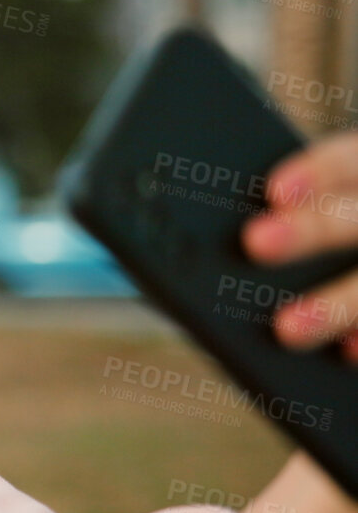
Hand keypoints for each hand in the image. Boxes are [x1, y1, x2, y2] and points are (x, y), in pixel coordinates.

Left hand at [241, 132, 357, 357]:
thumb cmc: (301, 236)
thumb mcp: (294, 215)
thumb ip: (253, 218)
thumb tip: (174, 243)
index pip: (349, 162)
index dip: (317, 173)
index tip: (275, 190)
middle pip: (354, 218)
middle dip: (310, 231)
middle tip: (256, 243)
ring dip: (334, 305)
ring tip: (288, 329)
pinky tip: (345, 351)